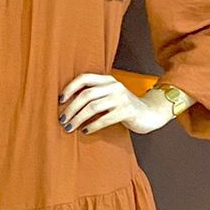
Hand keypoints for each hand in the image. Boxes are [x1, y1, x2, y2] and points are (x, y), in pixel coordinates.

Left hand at [58, 73, 173, 136]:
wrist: (150, 113)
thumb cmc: (124, 107)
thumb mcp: (110, 96)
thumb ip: (95, 95)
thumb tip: (68, 105)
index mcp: (108, 80)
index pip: (85, 78)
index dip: (70, 88)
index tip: (60, 100)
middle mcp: (114, 86)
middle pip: (86, 94)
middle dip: (71, 108)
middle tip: (62, 119)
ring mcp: (121, 98)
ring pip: (93, 106)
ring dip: (78, 118)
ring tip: (70, 127)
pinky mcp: (127, 111)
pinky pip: (104, 119)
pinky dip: (92, 125)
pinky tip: (85, 131)